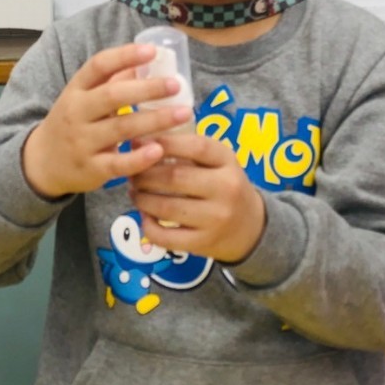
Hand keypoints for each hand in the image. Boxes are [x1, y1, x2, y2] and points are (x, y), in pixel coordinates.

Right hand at [21, 43, 192, 198]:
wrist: (42, 163)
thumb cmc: (72, 123)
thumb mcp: (83, 98)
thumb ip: (112, 81)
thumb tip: (145, 61)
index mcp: (76, 90)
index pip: (98, 65)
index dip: (125, 56)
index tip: (152, 50)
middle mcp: (76, 113)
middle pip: (112, 96)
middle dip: (147, 89)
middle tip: (175, 85)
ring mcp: (82, 142)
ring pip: (121, 128)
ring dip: (155, 120)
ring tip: (183, 113)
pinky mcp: (91, 169)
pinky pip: (118, 163)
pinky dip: (139, 157)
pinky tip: (159, 149)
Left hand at [127, 130, 265, 263]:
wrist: (252, 228)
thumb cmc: (225, 186)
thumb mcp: (217, 162)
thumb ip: (186, 150)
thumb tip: (140, 141)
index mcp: (228, 162)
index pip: (195, 146)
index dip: (164, 142)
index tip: (139, 141)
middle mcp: (226, 189)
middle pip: (174, 177)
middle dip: (144, 174)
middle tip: (132, 172)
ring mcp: (216, 219)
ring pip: (165, 207)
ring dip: (141, 198)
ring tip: (134, 191)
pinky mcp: (203, 243)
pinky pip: (165, 236)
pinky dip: (148, 225)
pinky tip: (145, 216)